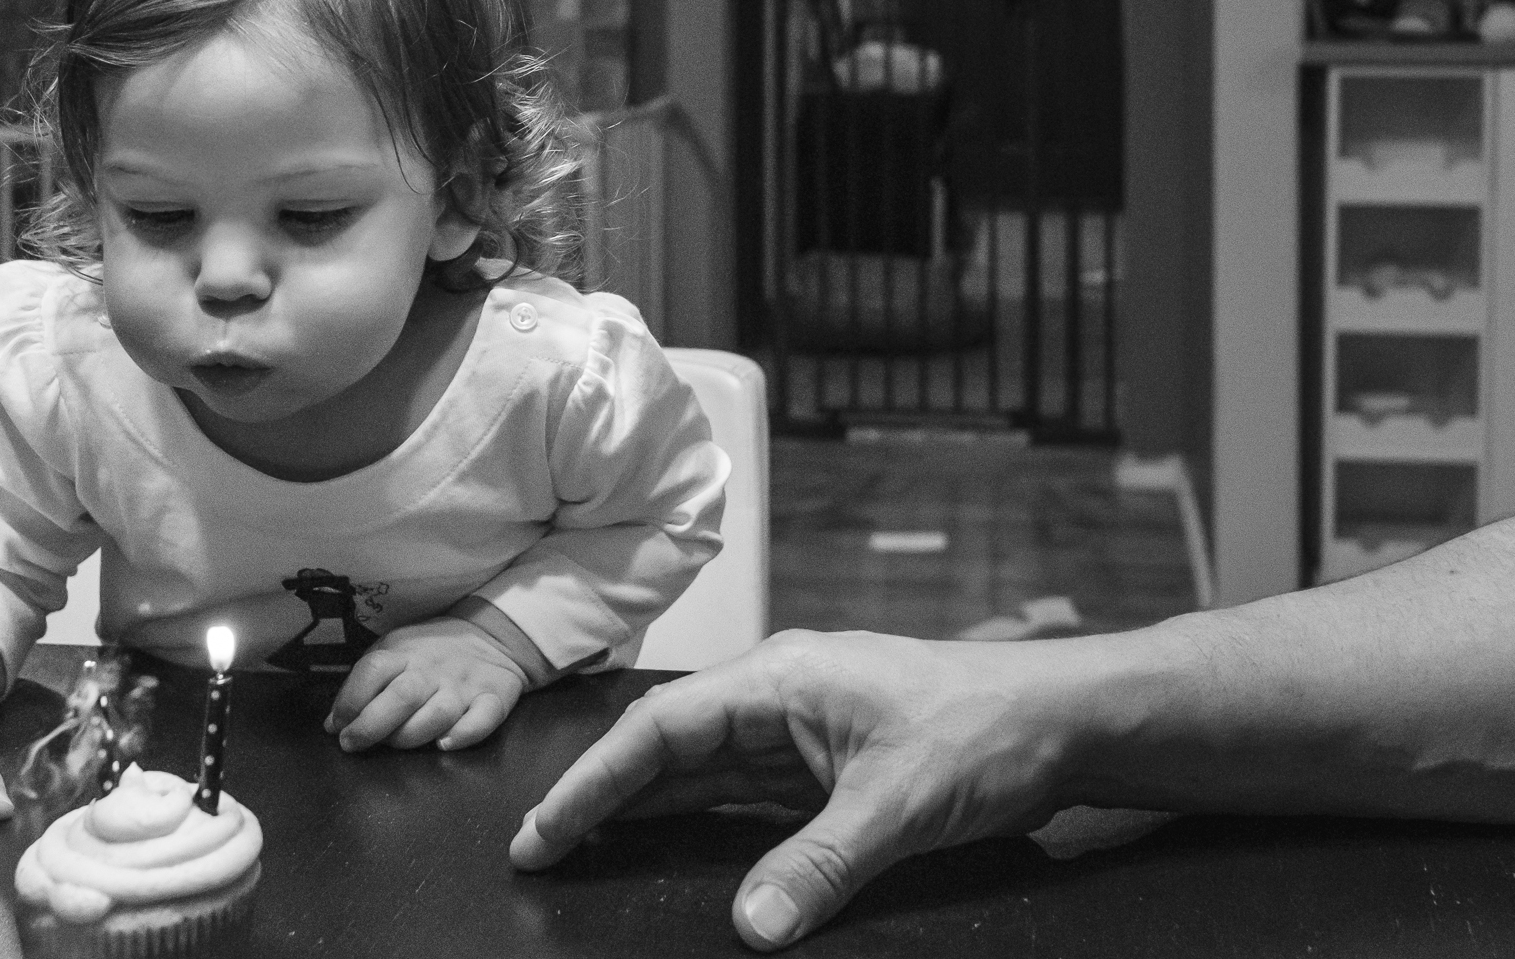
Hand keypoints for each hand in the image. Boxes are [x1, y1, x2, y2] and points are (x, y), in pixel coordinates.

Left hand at [325, 616, 528, 752]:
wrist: (488, 635)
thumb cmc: (428, 652)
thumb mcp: (392, 653)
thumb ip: (362, 685)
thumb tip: (332, 724)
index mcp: (403, 653)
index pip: (372, 670)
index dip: (349, 700)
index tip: (337, 725)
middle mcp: (432, 670)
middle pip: (402, 696)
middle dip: (371, 725)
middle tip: (352, 743)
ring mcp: (463, 686)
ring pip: (438, 713)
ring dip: (411, 735)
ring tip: (395, 744)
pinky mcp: (492, 699)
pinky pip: (483, 719)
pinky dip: (465, 734)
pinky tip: (445, 743)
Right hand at [508, 630, 1076, 950]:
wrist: (1067, 720)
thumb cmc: (990, 730)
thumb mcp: (900, 804)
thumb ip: (819, 866)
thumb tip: (751, 927)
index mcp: (782, 679)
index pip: (662, 729)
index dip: (595, 781)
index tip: (544, 829)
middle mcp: (780, 697)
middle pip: (668, 748)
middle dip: (602, 797)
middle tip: (539, 849)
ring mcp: (801, 731)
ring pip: (700, 772)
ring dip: (644, 811)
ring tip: (582, 851)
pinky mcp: (826, 766)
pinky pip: (743, 797)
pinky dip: (699, 824)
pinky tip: (669, 853)